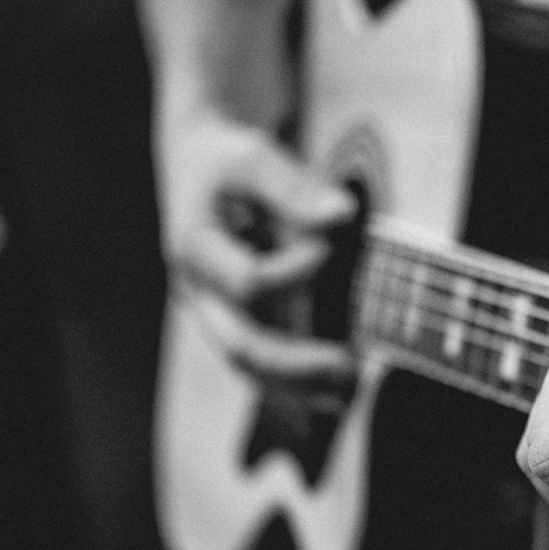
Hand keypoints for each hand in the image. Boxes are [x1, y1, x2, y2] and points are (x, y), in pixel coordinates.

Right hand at [162, 115, 360, 408]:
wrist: (195, 165)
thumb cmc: (224, 159)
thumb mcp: (251, 156)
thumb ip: (292, 185)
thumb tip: (341, 213)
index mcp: (195, 250)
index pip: (248, 282)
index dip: (294, 272)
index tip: (330, 249)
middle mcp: (200, 293)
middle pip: (241, 347)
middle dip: (299, 365)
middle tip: (352, 368)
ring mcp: (216, 313)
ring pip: (252, 367)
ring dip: (302, 386)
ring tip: (353, 392)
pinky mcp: (235, 320)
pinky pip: (263, 365)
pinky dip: (299, 381)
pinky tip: (340, 392)